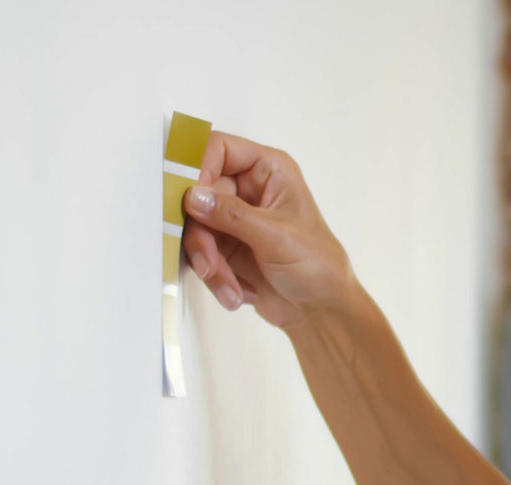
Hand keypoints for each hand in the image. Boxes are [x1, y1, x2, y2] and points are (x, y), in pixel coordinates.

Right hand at [179, 132, 361, 328]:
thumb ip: (232, 214)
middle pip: (197, 194)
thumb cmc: (318, 265)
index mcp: (268, 170)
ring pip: (194, 227)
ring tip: (230, 287)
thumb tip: (193, 195)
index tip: (189, 200)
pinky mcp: (224, 245)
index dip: (198, 168)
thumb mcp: (276, 236)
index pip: (219, 148)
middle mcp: (248, 188)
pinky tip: (236, 294)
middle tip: (210, 264)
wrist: (320, 310)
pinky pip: (200, 252)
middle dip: (202, 236)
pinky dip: (214, 276)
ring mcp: (233, 217)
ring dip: (208, 262)